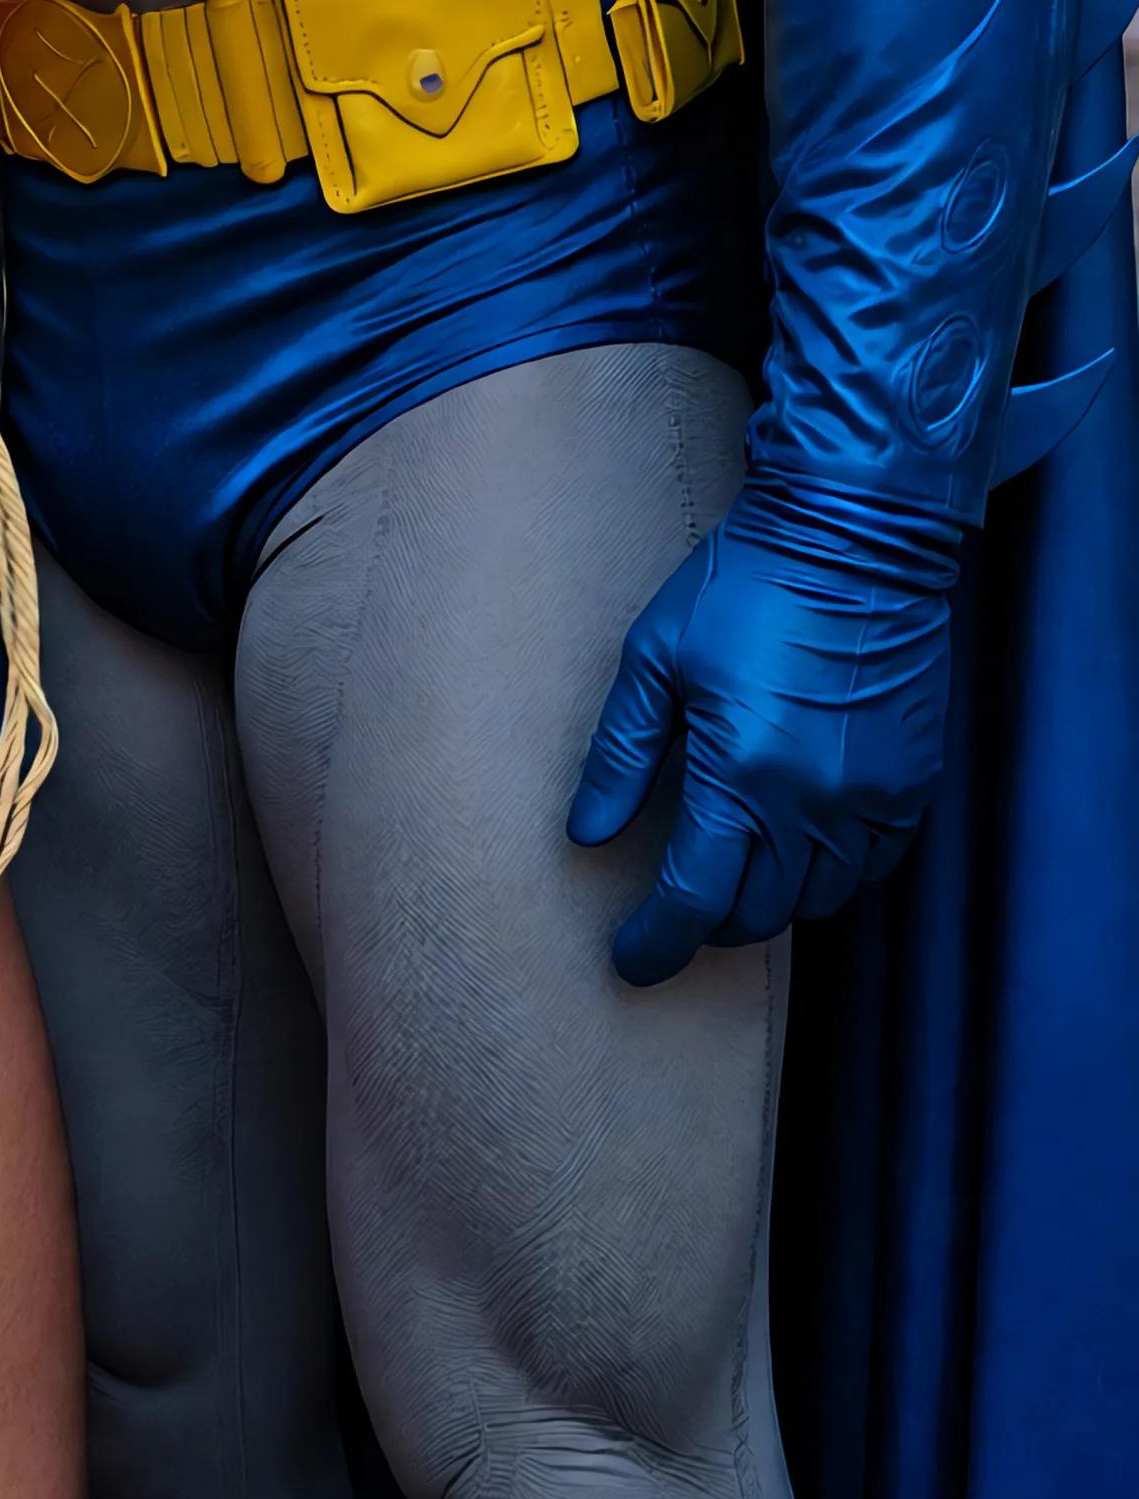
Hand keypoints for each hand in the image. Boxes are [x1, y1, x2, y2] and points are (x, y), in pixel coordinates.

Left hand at [568, 475, 958, 985]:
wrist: (853, 539)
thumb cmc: (741, 587)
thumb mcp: (655, 658)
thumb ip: (621, 757)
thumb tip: (586, 836)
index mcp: (742, 774)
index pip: (694, 899)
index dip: (656, 943)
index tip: (630, 959)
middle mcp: (814, 804)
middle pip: (757, 914)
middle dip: (709, 923)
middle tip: (677, 904)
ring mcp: (872, 800)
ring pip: (816, 900)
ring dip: (769, 900)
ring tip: (734, 869)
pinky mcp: (911, 786)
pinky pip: (869, 867)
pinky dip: (828, 871)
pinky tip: (797, 840)